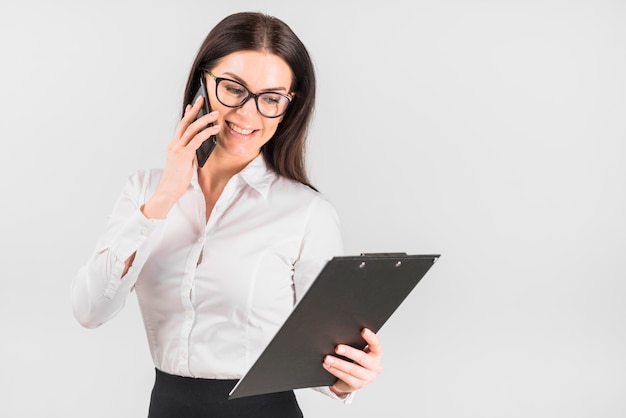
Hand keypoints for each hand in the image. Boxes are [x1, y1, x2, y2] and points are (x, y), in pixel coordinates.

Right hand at [142, 96, 219, 218]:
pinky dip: (207, 133)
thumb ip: (189, 154)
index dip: (187, 115)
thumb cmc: (176, 180)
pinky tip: (215, 129)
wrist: (168, 191)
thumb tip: (199, 148)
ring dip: (205, 120)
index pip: (181, 126)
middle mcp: (174, 144)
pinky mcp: (184, 155)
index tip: (192, 105)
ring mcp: (178, 148)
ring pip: (192, 129)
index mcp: (173, 145)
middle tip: (202, 99)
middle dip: (195, 110)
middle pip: (185, 122)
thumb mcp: (184, 164)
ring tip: (215, 114)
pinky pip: (197, 140)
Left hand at [323, 328, 382, 396]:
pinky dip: (335, 371)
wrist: (351, 379)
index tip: (363, 330)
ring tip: (327, 358)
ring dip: (338, 363)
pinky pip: (346, 377)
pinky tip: (328, 366)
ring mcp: (367, 378)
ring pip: (352, 369)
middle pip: (363, 358)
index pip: (376, 345)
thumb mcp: (358, 351)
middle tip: (337, 348)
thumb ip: (355, 344)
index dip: (371, 338)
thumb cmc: (355, 361)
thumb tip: (340, 335)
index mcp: (376, 355)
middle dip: (349, 352)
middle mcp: (375, 367)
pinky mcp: (358, 385)